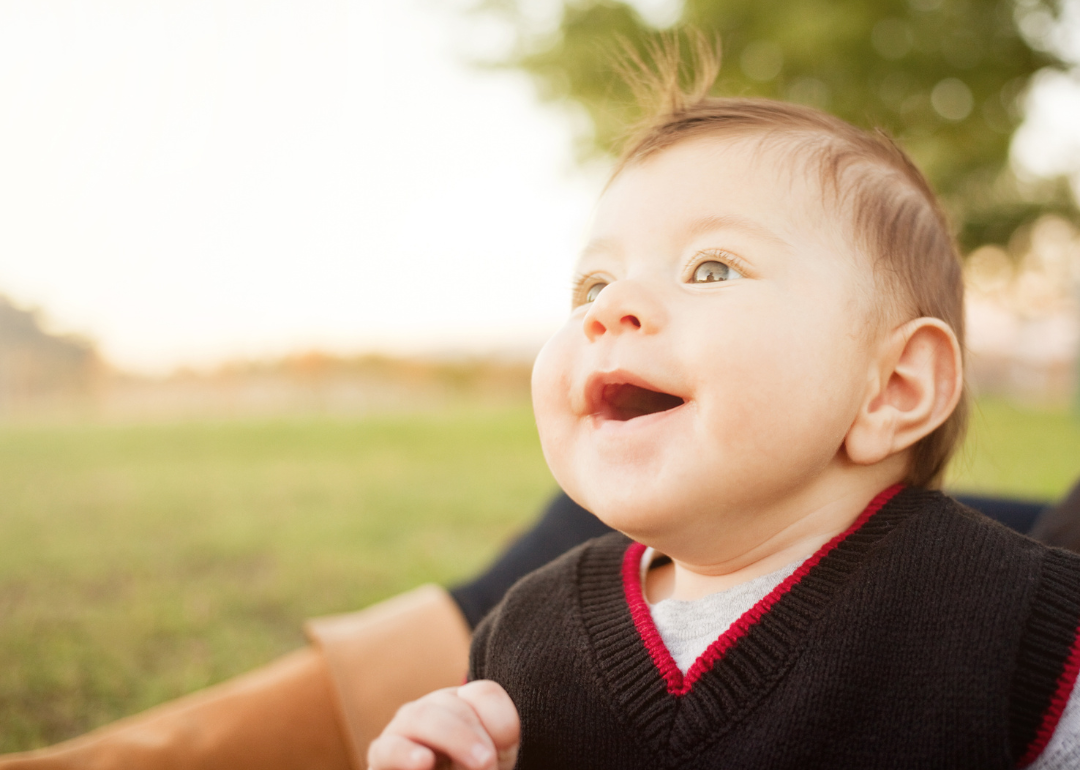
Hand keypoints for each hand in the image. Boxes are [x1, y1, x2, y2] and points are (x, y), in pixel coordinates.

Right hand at [367, 680, 519, 769]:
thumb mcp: (491, 759)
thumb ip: (494, 744)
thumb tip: (485, 754)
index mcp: (461, 706)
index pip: (483, 694)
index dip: (500, 718)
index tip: (509, 746)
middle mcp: (429, 712)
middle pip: (449, 702)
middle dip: (471, 732)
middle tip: (488, 762)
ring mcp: (401, 732)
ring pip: (420, 717)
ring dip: (452, 737)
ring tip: (478, 762)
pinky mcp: (381, 759)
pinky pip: (388, 749)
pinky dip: (405, 754)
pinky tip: (423, 762)